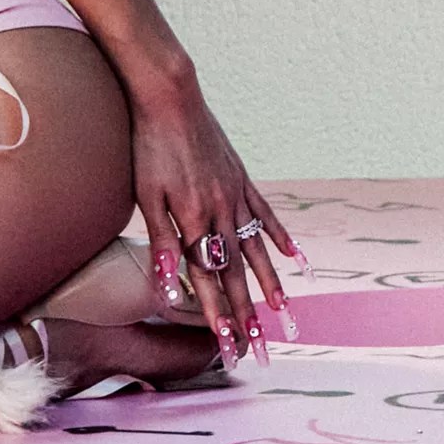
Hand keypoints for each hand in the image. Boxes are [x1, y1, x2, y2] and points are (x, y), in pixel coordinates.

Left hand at [127, 75, 298, 363]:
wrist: (170, 96)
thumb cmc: (149, 145)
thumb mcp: (147, 195)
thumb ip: (162, 243)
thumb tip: (167, 289)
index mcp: (195, 221)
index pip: (208, 281)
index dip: (217, 316)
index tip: (228, 347)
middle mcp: (221, 213)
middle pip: (235, 274)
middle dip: (246, 314)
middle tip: (259, 347)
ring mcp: (236, 196)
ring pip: (256, 251)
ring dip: (269, 285)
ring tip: (283, 314)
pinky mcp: (241, 179)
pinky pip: (265, 215)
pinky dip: (281, 238)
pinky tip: (296, 258)